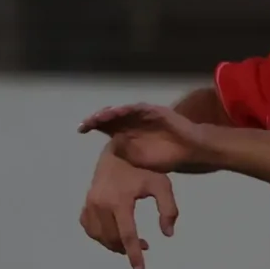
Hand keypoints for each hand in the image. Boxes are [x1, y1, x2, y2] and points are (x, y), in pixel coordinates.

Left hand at [77, 103, 212, 174]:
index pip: (105, 126)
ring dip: (110, 113)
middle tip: (87, 123)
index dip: (92, 126)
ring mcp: (142, 114)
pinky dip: (128, 109)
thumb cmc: (165, 157)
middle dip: (97, 118)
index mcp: (125, 132)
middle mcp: (131, 121)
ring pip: (122, 111)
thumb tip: (108, 149)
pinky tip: (118, 111)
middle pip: (110, 116)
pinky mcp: (154, 111)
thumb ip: (124, 154)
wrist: (189, 151)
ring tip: (99, 117)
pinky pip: (139, 108)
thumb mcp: (138, 160)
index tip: (80, 130)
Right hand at [78, 147, 180, 268]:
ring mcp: (90, 204)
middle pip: (113, 239)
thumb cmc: (142, 167)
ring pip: (100, 237)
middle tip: (145, 246)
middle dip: (127, 249)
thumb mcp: (162, 184)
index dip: (134, 255)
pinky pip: (90, 228)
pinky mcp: (85, 204)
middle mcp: (100, 204)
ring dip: (115, 244)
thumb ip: (169, 209)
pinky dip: (100, 236)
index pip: (127, 235)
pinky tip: (112, 233)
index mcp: (119, 200)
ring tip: (131, 242)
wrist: (118, 150)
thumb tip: (168, 234)